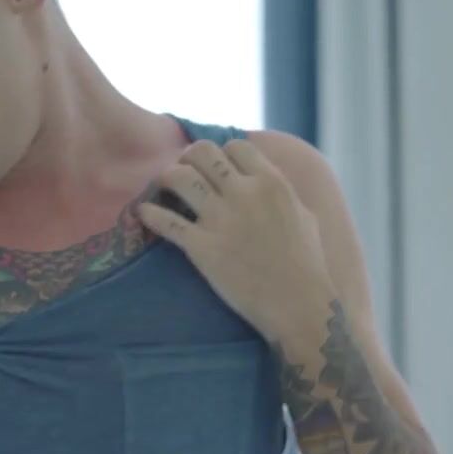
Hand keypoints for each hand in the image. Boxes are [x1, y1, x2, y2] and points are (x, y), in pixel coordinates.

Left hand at [135, 138, 333, 342]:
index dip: (224, 154)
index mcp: (272, 183)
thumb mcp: (305, 216)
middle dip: (190, 158)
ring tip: (164, 188)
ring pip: (179, 177)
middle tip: (186, 171)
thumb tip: (268, 180)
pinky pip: (165, 221)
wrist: (298, 306)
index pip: (236, 146)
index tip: (218, 168)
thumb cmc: (308, 265)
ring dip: (168, 178)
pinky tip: (144, 213)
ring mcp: (220, 220)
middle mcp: (243, 194)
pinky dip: (150, 214)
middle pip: (203, 152)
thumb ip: (283, 193)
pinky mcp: (201, 247)